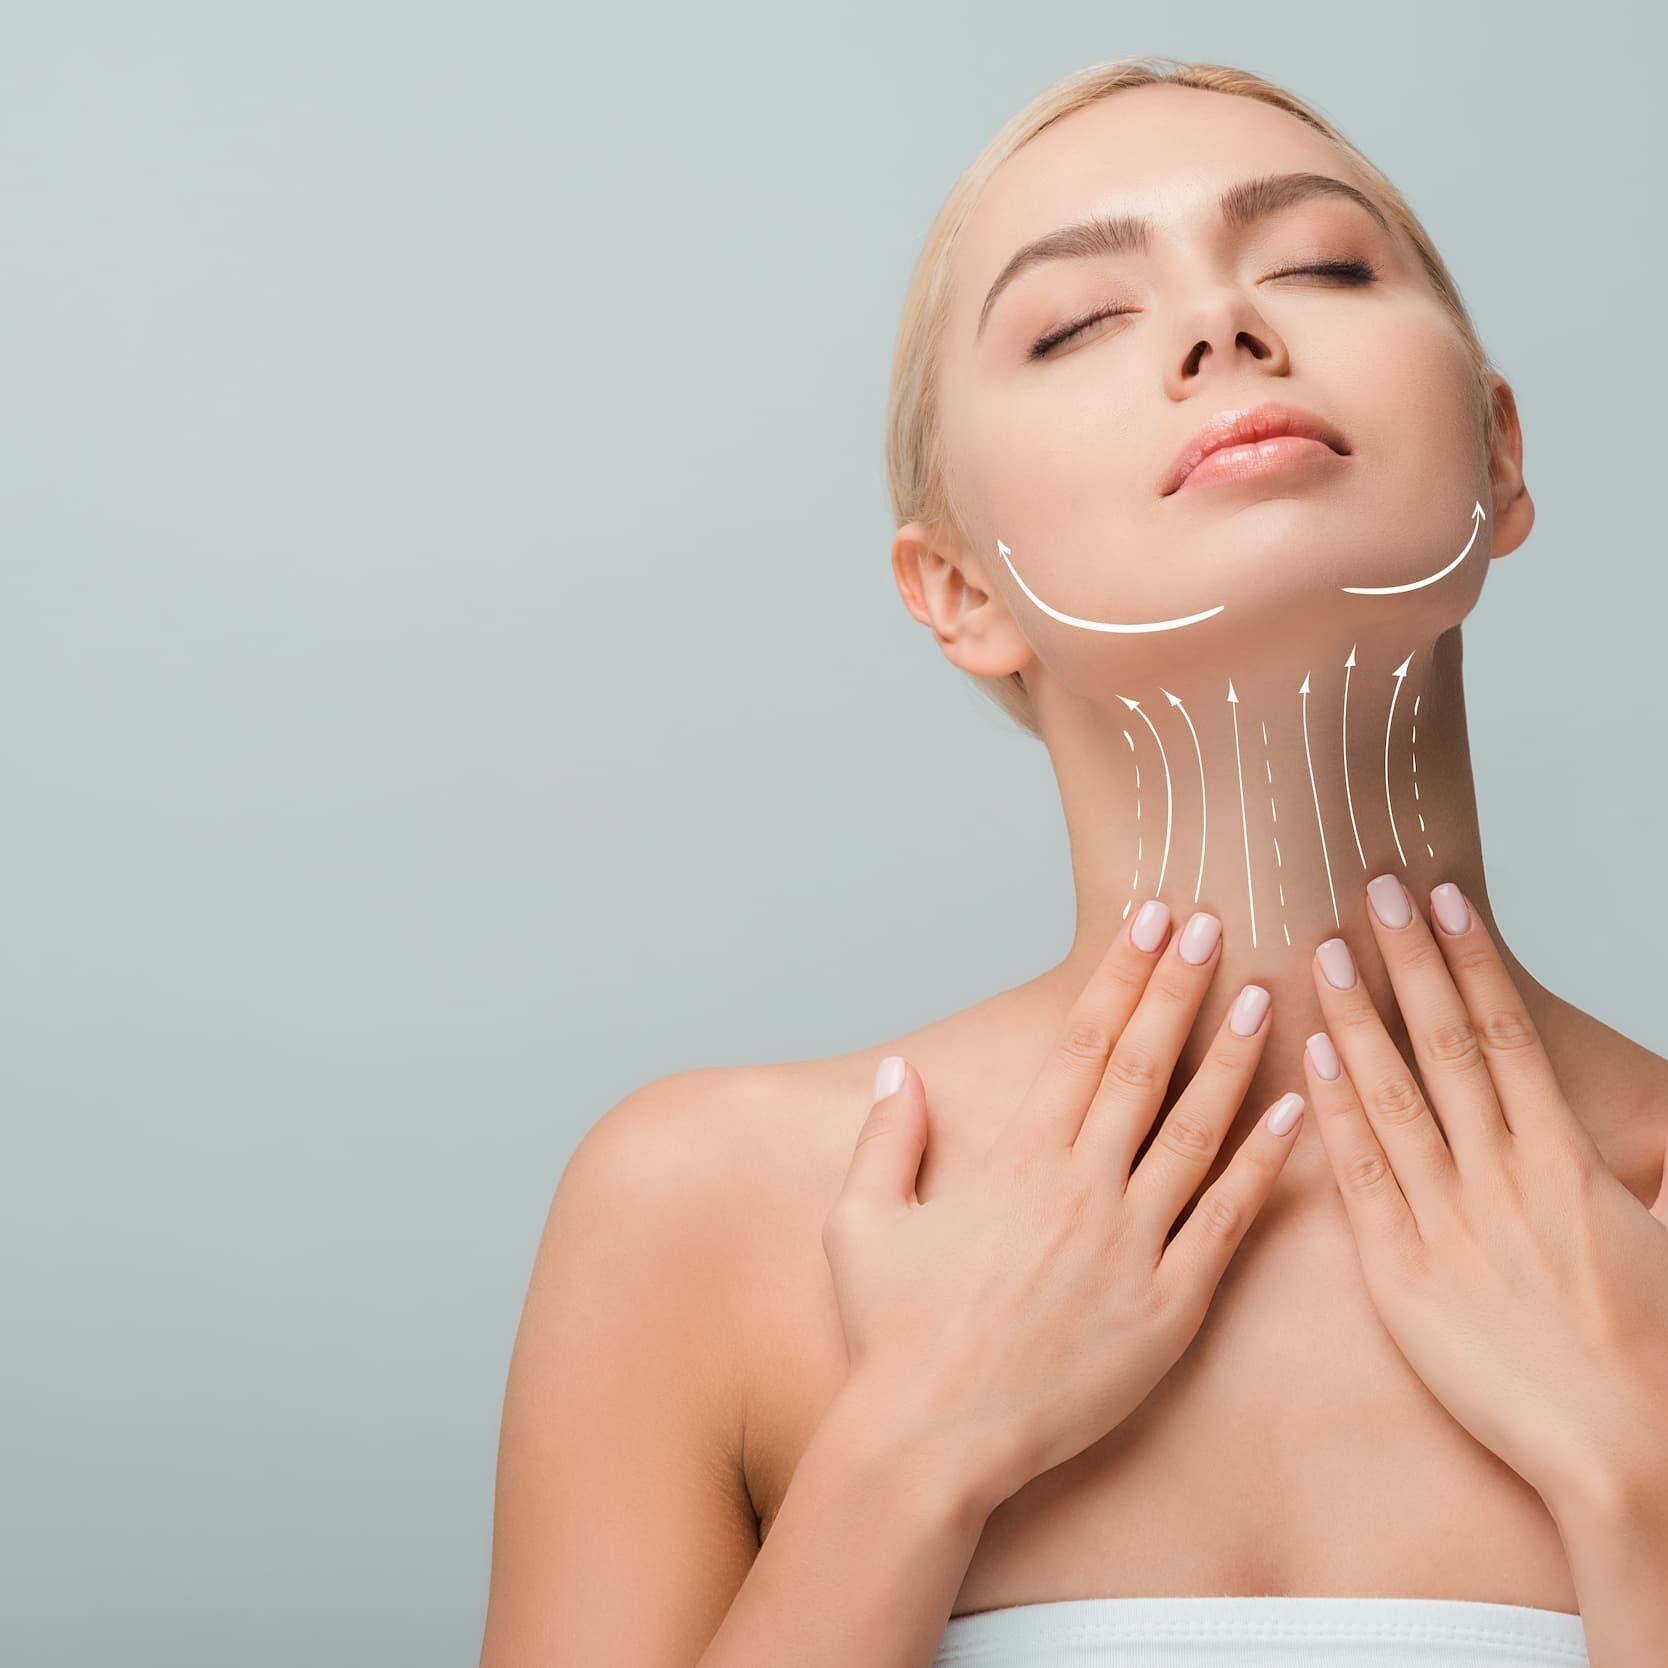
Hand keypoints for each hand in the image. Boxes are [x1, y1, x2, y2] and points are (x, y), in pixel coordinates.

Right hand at [824, 901, 1306, 1514]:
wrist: (930, 1443)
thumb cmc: (891, 1335)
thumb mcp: (861, 1224)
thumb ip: (887, 1139)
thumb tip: (901, 1073)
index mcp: (1016, 1161)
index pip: (1080, 1043)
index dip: (1120, 974)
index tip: (1151, 920)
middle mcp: (1081, 1189)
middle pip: (1143, 1067)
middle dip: (1180, 987)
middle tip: (1216, 923)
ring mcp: (1130, 1248)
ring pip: (1197, 1133)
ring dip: (1232, 1059)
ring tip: (1264, 997)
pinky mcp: (1167, 1309)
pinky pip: (1227, 1225)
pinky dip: (1265, 1167)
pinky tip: (1296, 1115)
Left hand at [1300, 874, 1667, 1521]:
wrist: (1626, 1454)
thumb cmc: (1649, 1354)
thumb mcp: (1654, 1238)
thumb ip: (1637, 1168)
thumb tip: (1648, 1134)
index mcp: (1566, 1159)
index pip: (1508, 1033)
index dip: (1474, 961)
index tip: (1447, 899)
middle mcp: (1503, 1174)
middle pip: (1447, 1043)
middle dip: (1409, 960)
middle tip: (1373, 888)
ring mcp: (1448, 1219)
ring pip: (1394, 1094)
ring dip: (1358, 1016)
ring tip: (1327, 949)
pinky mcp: (1402, 1273)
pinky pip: (1361, 1175)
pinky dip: (1333, 1112)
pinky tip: (1307, 1058)